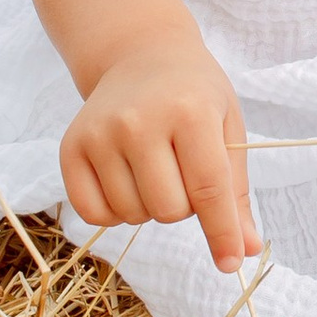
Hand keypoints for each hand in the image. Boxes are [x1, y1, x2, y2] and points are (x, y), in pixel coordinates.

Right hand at [61, 38, 257, 271]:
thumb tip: (245, 250)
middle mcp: (139, 121)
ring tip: (154, 167)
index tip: (230, 262)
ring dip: (150, 206)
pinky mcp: (71, 146)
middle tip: (182, 170)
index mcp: (190, 111)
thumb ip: (236, 192)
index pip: (209, 189)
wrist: (140, 55)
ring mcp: (100, 133)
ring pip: (133, 215)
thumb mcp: (227, 128)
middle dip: (184, 205)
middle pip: (169, 210)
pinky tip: (126, 180)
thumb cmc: (193, 94)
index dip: (222, 233)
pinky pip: (94, 214)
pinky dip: (115, 211)